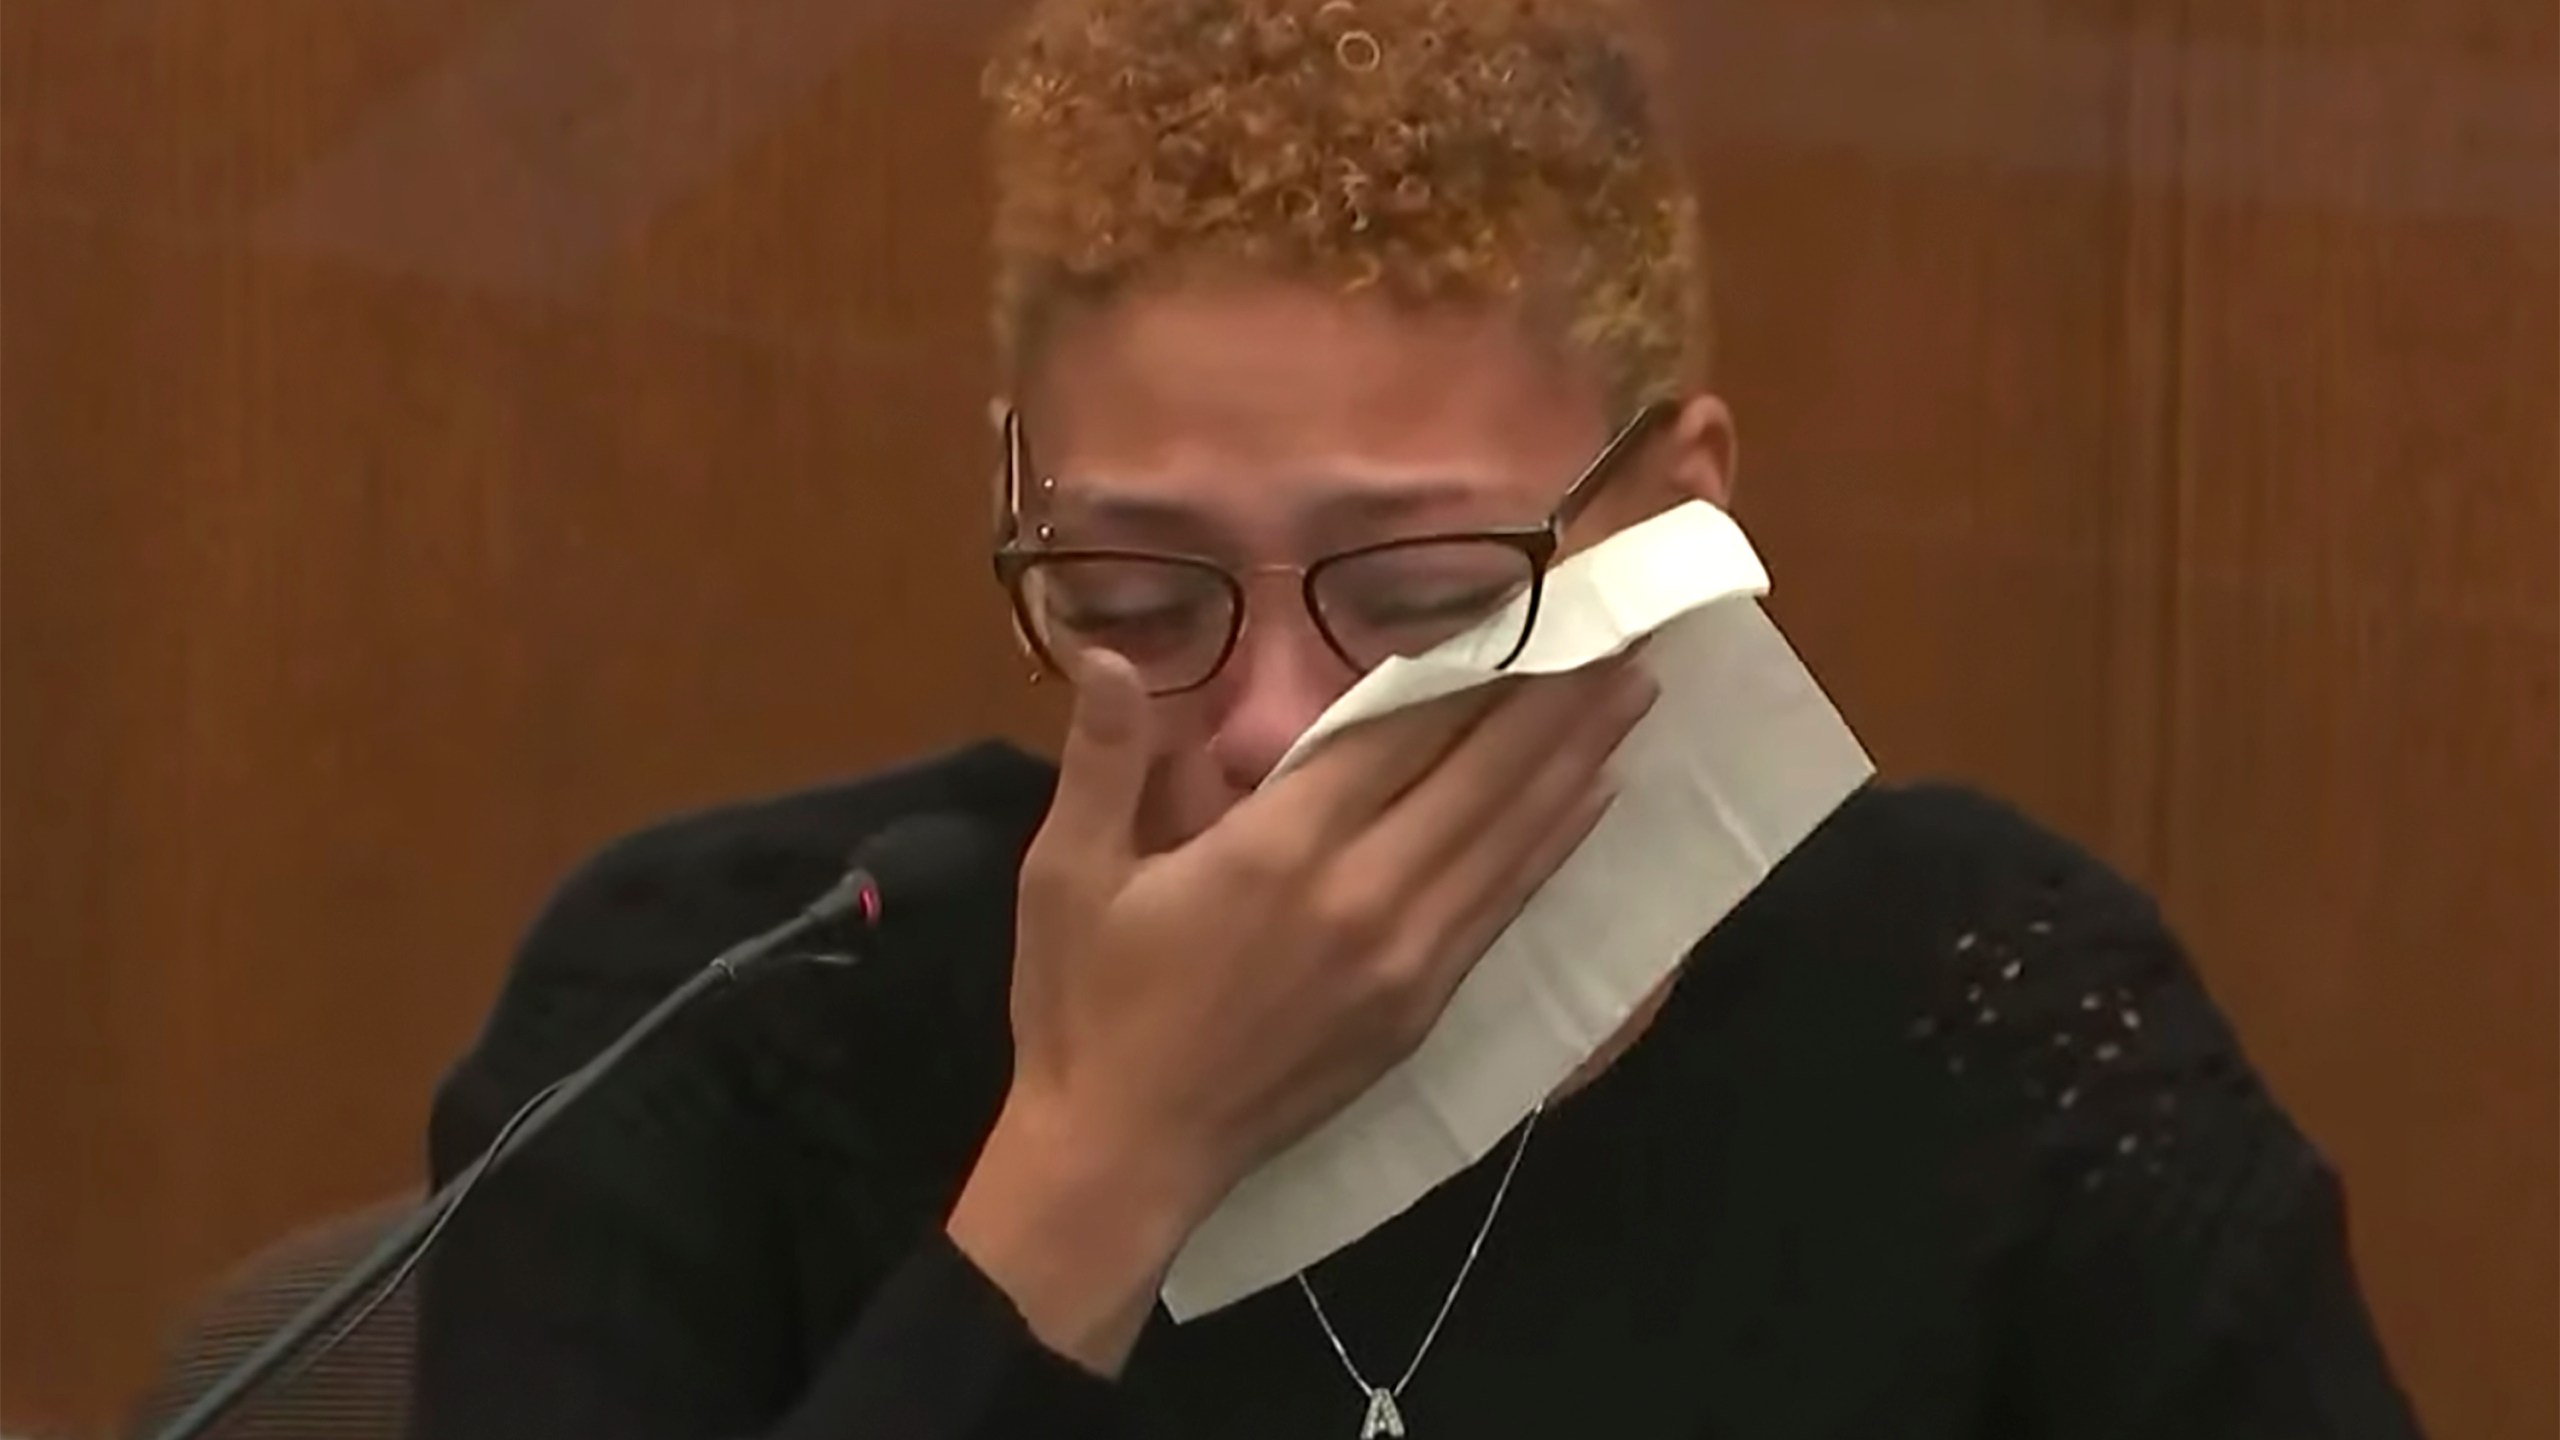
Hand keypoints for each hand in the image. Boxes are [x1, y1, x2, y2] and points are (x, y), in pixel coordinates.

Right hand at [947, 650, 1656, 1369]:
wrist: (1125, 1158)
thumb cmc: (1085, 1008)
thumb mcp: (1066, 872)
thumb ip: (1102, 755)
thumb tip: (1110, 652)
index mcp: (1279, 848)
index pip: (1401, 730)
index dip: (1474, 661)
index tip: (1534, 603)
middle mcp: (1364, 895)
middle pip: (1484, 774)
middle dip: (1558, 696)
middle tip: (1628, 630)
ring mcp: (1405, 959)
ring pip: (1512, 838)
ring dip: (1578, 760)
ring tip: (1636, 692)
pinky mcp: (1420, 1010)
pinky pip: (1504, 906)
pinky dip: (1553, 844)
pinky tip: (1588, 802)